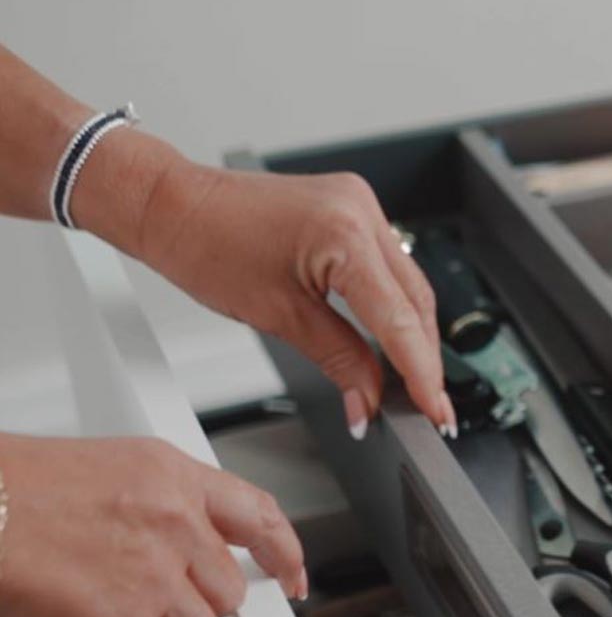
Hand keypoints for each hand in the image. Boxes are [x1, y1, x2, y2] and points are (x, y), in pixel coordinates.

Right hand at [0, 434, 305, 616]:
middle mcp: (172, 520)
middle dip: (185, 609)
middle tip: (131, 605)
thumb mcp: (92, 476)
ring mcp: (152, 573)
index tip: (292, 577)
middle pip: (226, 594)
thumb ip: (147, 510)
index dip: (282, 553)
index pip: (257, 515)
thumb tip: (173, 556)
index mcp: (167, 474)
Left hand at [72, 136, 455, 439]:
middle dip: (425, 358)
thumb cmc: (204, 244)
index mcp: (344, 233)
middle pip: (416, 301)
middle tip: (431, 408)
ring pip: (409, 284)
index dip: (422, 373)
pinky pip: (389, 266)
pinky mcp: (351, 210)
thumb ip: (339, 360)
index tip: (435, 412)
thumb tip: (367, 401)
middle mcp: (361, 211)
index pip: (399, 320)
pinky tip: (394, 337)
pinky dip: (393, 305)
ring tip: (415, 381)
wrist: (171, 204)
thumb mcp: (278, 317)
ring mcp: (360, 206)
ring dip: (412, 334)